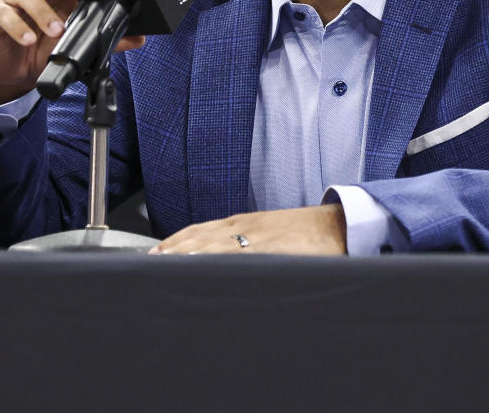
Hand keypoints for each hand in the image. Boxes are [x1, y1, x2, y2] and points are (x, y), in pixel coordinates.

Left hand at [149, 205, 347, 254]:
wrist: (342, 226)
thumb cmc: (309, 233)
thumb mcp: (272, 235)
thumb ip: (249, 246)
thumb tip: (229, 262)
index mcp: (244, 222)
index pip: (199, 230)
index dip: (174, 241)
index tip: (154, 254)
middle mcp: (245, 226)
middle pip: (198, 236)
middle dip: (171, 250)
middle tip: (147, 265)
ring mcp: (256, 236)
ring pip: (211, 245)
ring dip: (184, 255)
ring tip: (161, 267)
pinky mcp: (270, 248)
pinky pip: (236, 253)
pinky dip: (214, 258)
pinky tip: (198, 266)